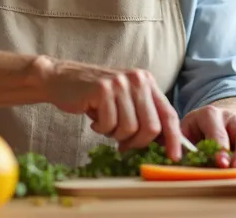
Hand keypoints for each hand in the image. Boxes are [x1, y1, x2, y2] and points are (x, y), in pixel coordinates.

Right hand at [40, 58, 182, 160]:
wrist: (61, 79)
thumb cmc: (94, 95)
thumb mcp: (124, 100)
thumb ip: (143, 116)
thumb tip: (163, 143)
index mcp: (147, 82)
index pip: (168, 113)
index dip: (174, 137)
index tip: (174, 156)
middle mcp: (138, 79)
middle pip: (151, 126)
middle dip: (138, 142)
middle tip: (122, 143)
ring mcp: (121, 83)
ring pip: (130, 128)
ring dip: (115, 134)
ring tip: (105, 123)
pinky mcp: (103, 89)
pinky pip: (109, 124)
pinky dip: (101, 128)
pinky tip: (94, 118)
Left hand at [181, 105, 235, 168]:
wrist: (208, 120)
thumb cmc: (193, 130)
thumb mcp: (184, 133)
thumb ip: (183, 146)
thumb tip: (179, 163)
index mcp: (209, 114)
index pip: (218, 133)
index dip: (220, 149)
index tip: (221, 163)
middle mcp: (230, 116)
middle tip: (235, 169)